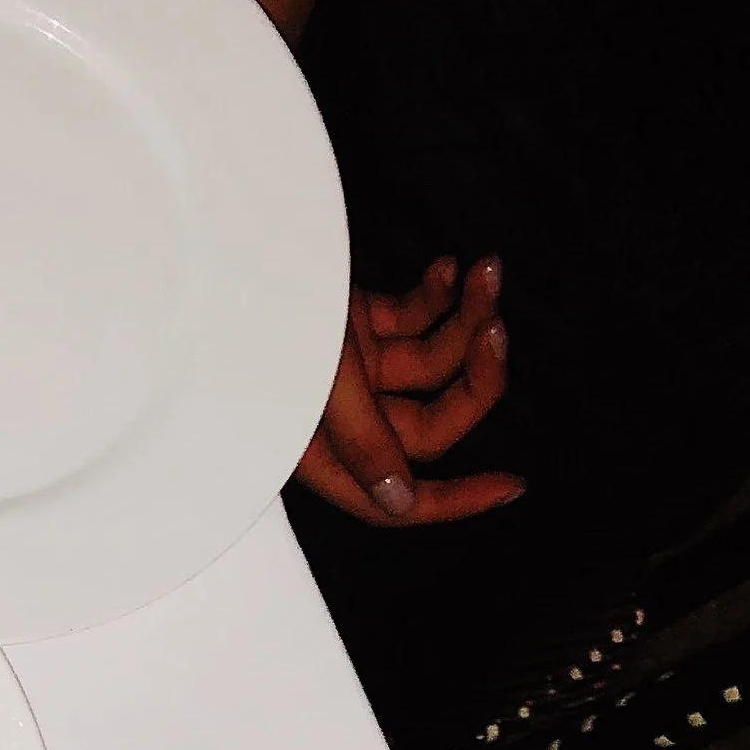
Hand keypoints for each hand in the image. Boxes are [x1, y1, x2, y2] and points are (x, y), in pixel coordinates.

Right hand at [296, 255, 525, 526]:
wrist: (239, 245)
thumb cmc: (269, 314)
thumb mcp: (325, 380)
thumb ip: (364, 439)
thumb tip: (400, 504)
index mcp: (324, 451)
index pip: (395, 499)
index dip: (453, 499)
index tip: (511, 487)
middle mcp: (341, 419)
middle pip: (430, 424)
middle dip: (474, 377)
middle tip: (496, 327)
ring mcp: (352, 371)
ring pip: (432, 364)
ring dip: (467, 320)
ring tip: (482, 275)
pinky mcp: (356, 325)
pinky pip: (414, 321)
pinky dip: (438, 295)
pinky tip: (447, 268)